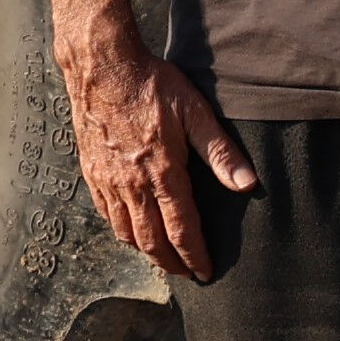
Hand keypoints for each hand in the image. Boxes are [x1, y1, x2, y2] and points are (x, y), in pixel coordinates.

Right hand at [65, 28, 257, 277]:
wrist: (102, 66)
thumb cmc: (152, 85)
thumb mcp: (195, 113)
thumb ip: (221, 153)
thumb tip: (248, 184)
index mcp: (162, 174)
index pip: (182, 230)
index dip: (195, 256)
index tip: (206, 273)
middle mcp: (132, 185)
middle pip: (152, 242)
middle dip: (171, 264)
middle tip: (185, 274)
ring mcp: (108, 181)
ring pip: (125, 233)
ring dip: (145, 252)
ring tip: (161, 259)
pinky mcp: (91, 171)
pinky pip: (106, 214)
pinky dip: (120, 231)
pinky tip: (130, 230)